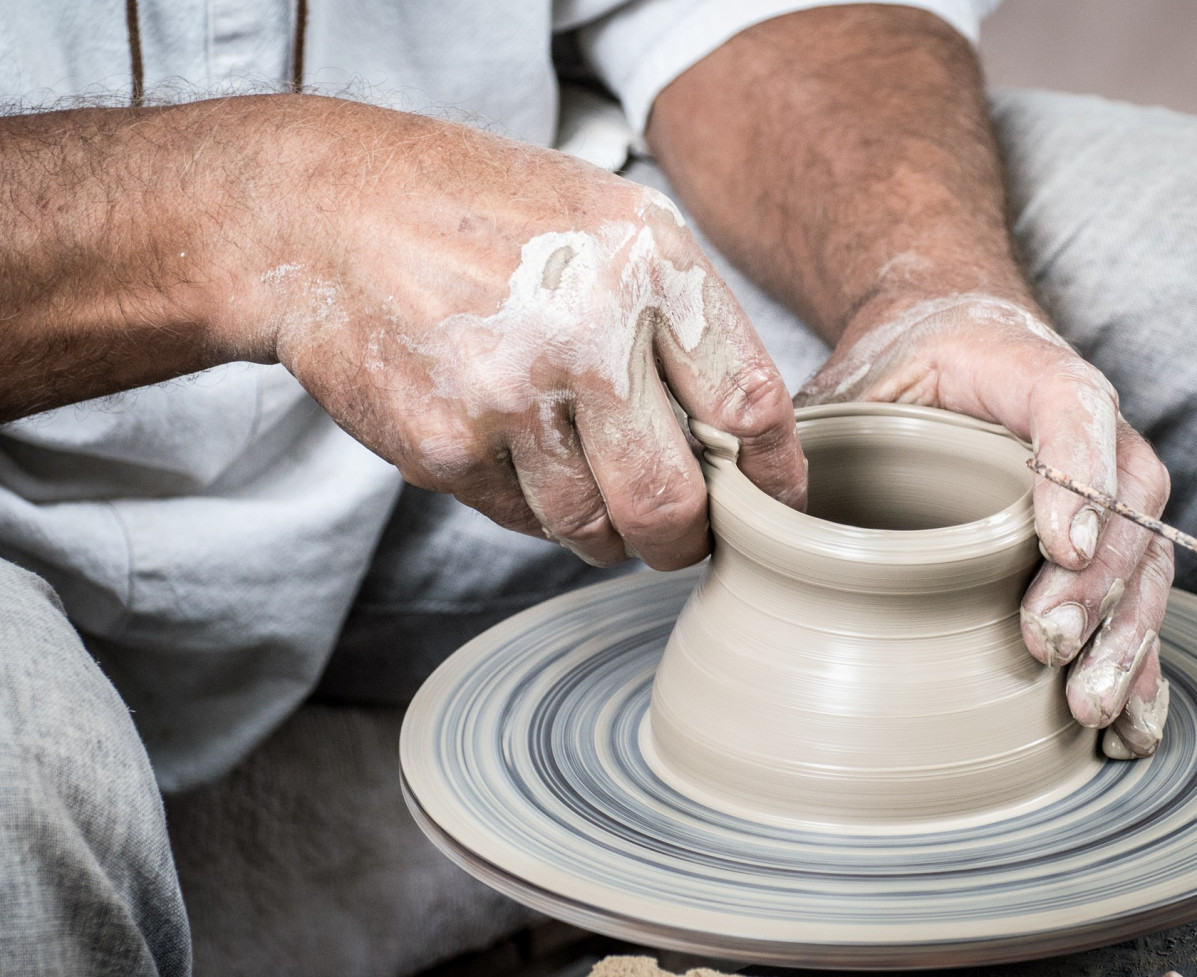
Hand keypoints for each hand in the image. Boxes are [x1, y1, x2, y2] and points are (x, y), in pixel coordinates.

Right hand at [236, 98, 805, 568]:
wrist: (326, 214)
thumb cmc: (480, 212)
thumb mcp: (606, 218)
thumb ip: (681, 314)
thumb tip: (743, 429)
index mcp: (647, 264)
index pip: (750, 404)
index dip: (775, 476)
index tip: (776, 506)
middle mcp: (587, 332)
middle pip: (676, 501)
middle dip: (688, 540)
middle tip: (683, 536)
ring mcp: (511, 396)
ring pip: (594, 528)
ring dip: (606, 531)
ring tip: (589, 486)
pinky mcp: (447, 447)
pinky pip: (522, 519)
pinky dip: (532, 506)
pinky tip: (513, 451)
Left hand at [796, 294, 1172, 757]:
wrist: (947, 343)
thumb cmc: (896, 369)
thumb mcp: (848, 382)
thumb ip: (809, 431)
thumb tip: (751, 509)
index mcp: (1025, 371)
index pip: (1072, 407)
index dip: (1076, 473)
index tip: (1055, 545)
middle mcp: (1087, 428)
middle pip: (1124, 501)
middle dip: (1094, 583)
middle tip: (1046, 645)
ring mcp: (1106, 486)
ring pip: (1144, 558)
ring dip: (1123, 637)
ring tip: (1090, 708)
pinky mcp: (1103, 541)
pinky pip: (1138, 599)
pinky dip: (1139, 663)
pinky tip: (1130, 726)